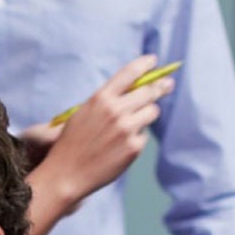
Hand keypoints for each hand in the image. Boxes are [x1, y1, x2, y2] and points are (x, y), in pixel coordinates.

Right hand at [29, 55, 174, 205]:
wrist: (67, 174)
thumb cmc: (73, 143)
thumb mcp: (84, 113)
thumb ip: (107, 101)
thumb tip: (135, 90)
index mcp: (101, 98)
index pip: (129, 73)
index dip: (144, 65)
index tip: (153, 60)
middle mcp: (116, 110)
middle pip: (149, 91)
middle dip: (160, 86)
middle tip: (167, 84)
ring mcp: (127, 129)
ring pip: (152, 112)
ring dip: (147, 114)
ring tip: (132, 124)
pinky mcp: (134, 147)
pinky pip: (144, 136)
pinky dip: (136, 139)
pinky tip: (120, 147)